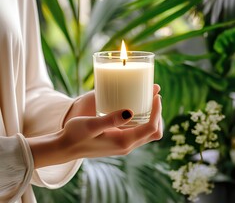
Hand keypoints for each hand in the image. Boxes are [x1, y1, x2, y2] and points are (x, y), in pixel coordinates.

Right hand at [27, 85, 161, 167]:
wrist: (66, 147)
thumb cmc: (76, 135)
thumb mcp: (92, 125)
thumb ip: (111, 119)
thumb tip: (130, 111)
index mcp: (124, 142)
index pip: (151, 128)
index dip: (157, 112)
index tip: (156, 96)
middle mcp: (127, 146)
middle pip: (154, 132)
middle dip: (158, 115)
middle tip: (153, 97)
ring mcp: (124, 145)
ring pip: (147, 133)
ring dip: (151, 118)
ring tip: (147, 101)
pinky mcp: (119, 142)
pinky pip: (138, 132)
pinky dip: (143, 121)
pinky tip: (135, 109)